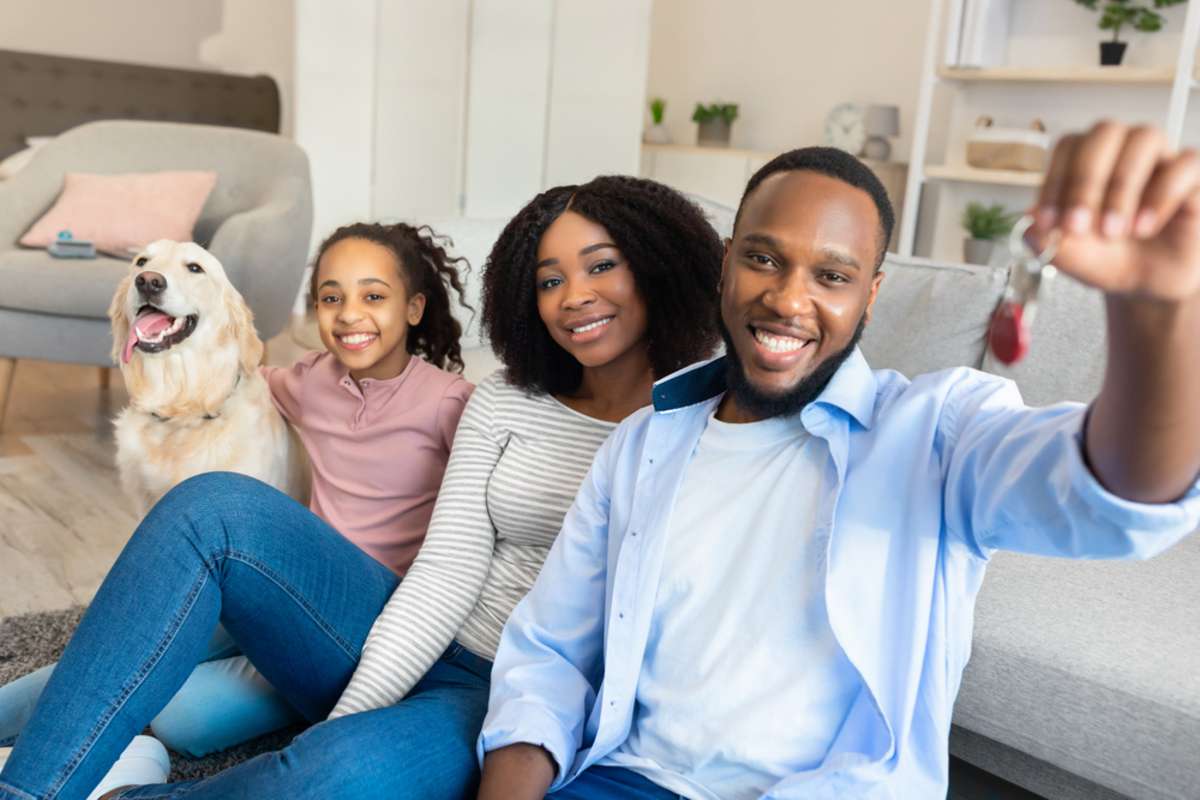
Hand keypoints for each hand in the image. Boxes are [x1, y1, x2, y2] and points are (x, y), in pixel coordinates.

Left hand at [1031, 121, 1199, 303]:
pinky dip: (1160, 195)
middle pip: (1104, 132)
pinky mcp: (1193, 174)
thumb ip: (1047, 240)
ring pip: (1144, 138)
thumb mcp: (1072, 257)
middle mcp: (1123, 148)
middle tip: (1077, 227)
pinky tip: (1142, 227)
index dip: (1055, 181)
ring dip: (1121, 186)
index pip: (1069, 146)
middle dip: (1084, 181)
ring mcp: (1161, 157)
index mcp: (1087, 159)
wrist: (1150, 282)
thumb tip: (1029, 219)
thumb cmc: (1109, 258)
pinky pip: (1185, 163)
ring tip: (1113, 231)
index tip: (1048, 223)